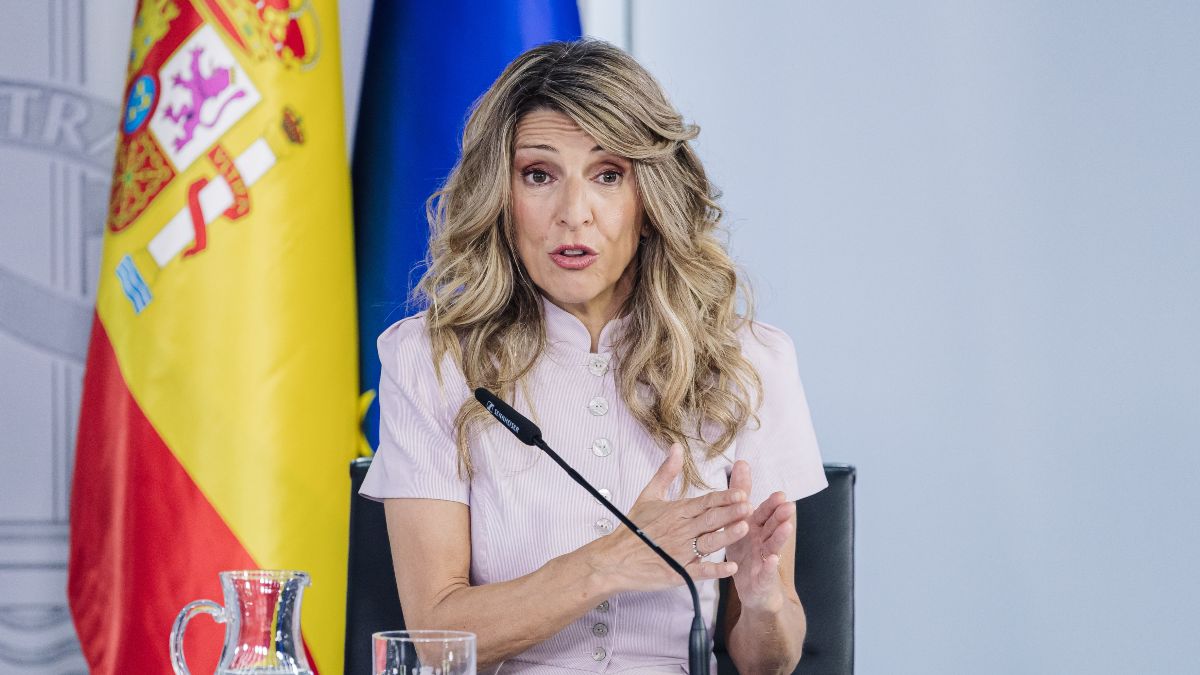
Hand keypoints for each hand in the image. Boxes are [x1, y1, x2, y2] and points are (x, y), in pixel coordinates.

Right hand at [588, 443, 750, 593]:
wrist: (614, 558)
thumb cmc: (633, 528)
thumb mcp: (649, 495)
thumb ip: (667, 472)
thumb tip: (676, 447)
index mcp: (677, 511)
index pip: (705, 502)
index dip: (724, 497)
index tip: (742, 492)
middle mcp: (680, 530)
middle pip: (710, 519)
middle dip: (731, 512)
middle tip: (750, 506)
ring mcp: (680, 552)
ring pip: (708, 542)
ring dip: (727, 535)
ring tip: (744, 528)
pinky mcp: (678, 572)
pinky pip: (700, 571)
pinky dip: (716, 570)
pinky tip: (732, 567)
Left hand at [723, 460, 795, 611]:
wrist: (754, 591)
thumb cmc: (746, 552)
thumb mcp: (741, 523)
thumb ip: (741, 493)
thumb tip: (741, 462)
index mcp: (756, 528)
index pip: (764, 513)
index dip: (772, 505)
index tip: (780, 494)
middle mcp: (763, 542)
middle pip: (772, 527)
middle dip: (780, 516)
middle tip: (788, 505)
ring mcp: (764, 561)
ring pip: (772, 546)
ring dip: (780, 536)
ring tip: (786, 526)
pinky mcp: (762, 579)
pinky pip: (765, 572)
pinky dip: (768, 566)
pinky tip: (771, 559)